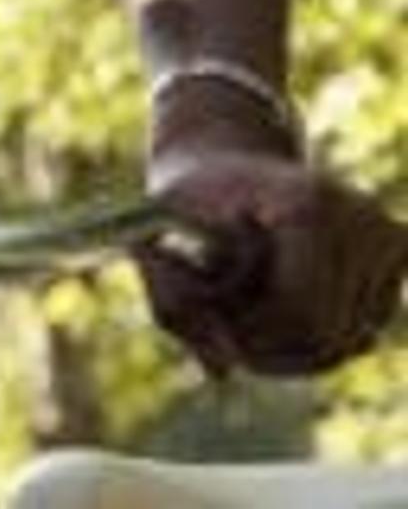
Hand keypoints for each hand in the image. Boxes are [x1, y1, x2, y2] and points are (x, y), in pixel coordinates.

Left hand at [140, 134, 407, 377]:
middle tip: (219, 329)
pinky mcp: (395, 261)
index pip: (298, 311)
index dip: (250, 334)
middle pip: (324, 336)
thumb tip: (220, 375)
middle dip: (265, 346)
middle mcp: (365, 220)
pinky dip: (310, 340)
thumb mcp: (151, 240)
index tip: (210, 326)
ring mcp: (388, 240)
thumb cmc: (184, 202)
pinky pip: (356, 334)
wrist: (224, 160)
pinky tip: (273, 311)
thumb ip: (176, 304)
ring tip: (240, 311)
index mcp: (308, 204)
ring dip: (285, 347)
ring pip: (344, 344)